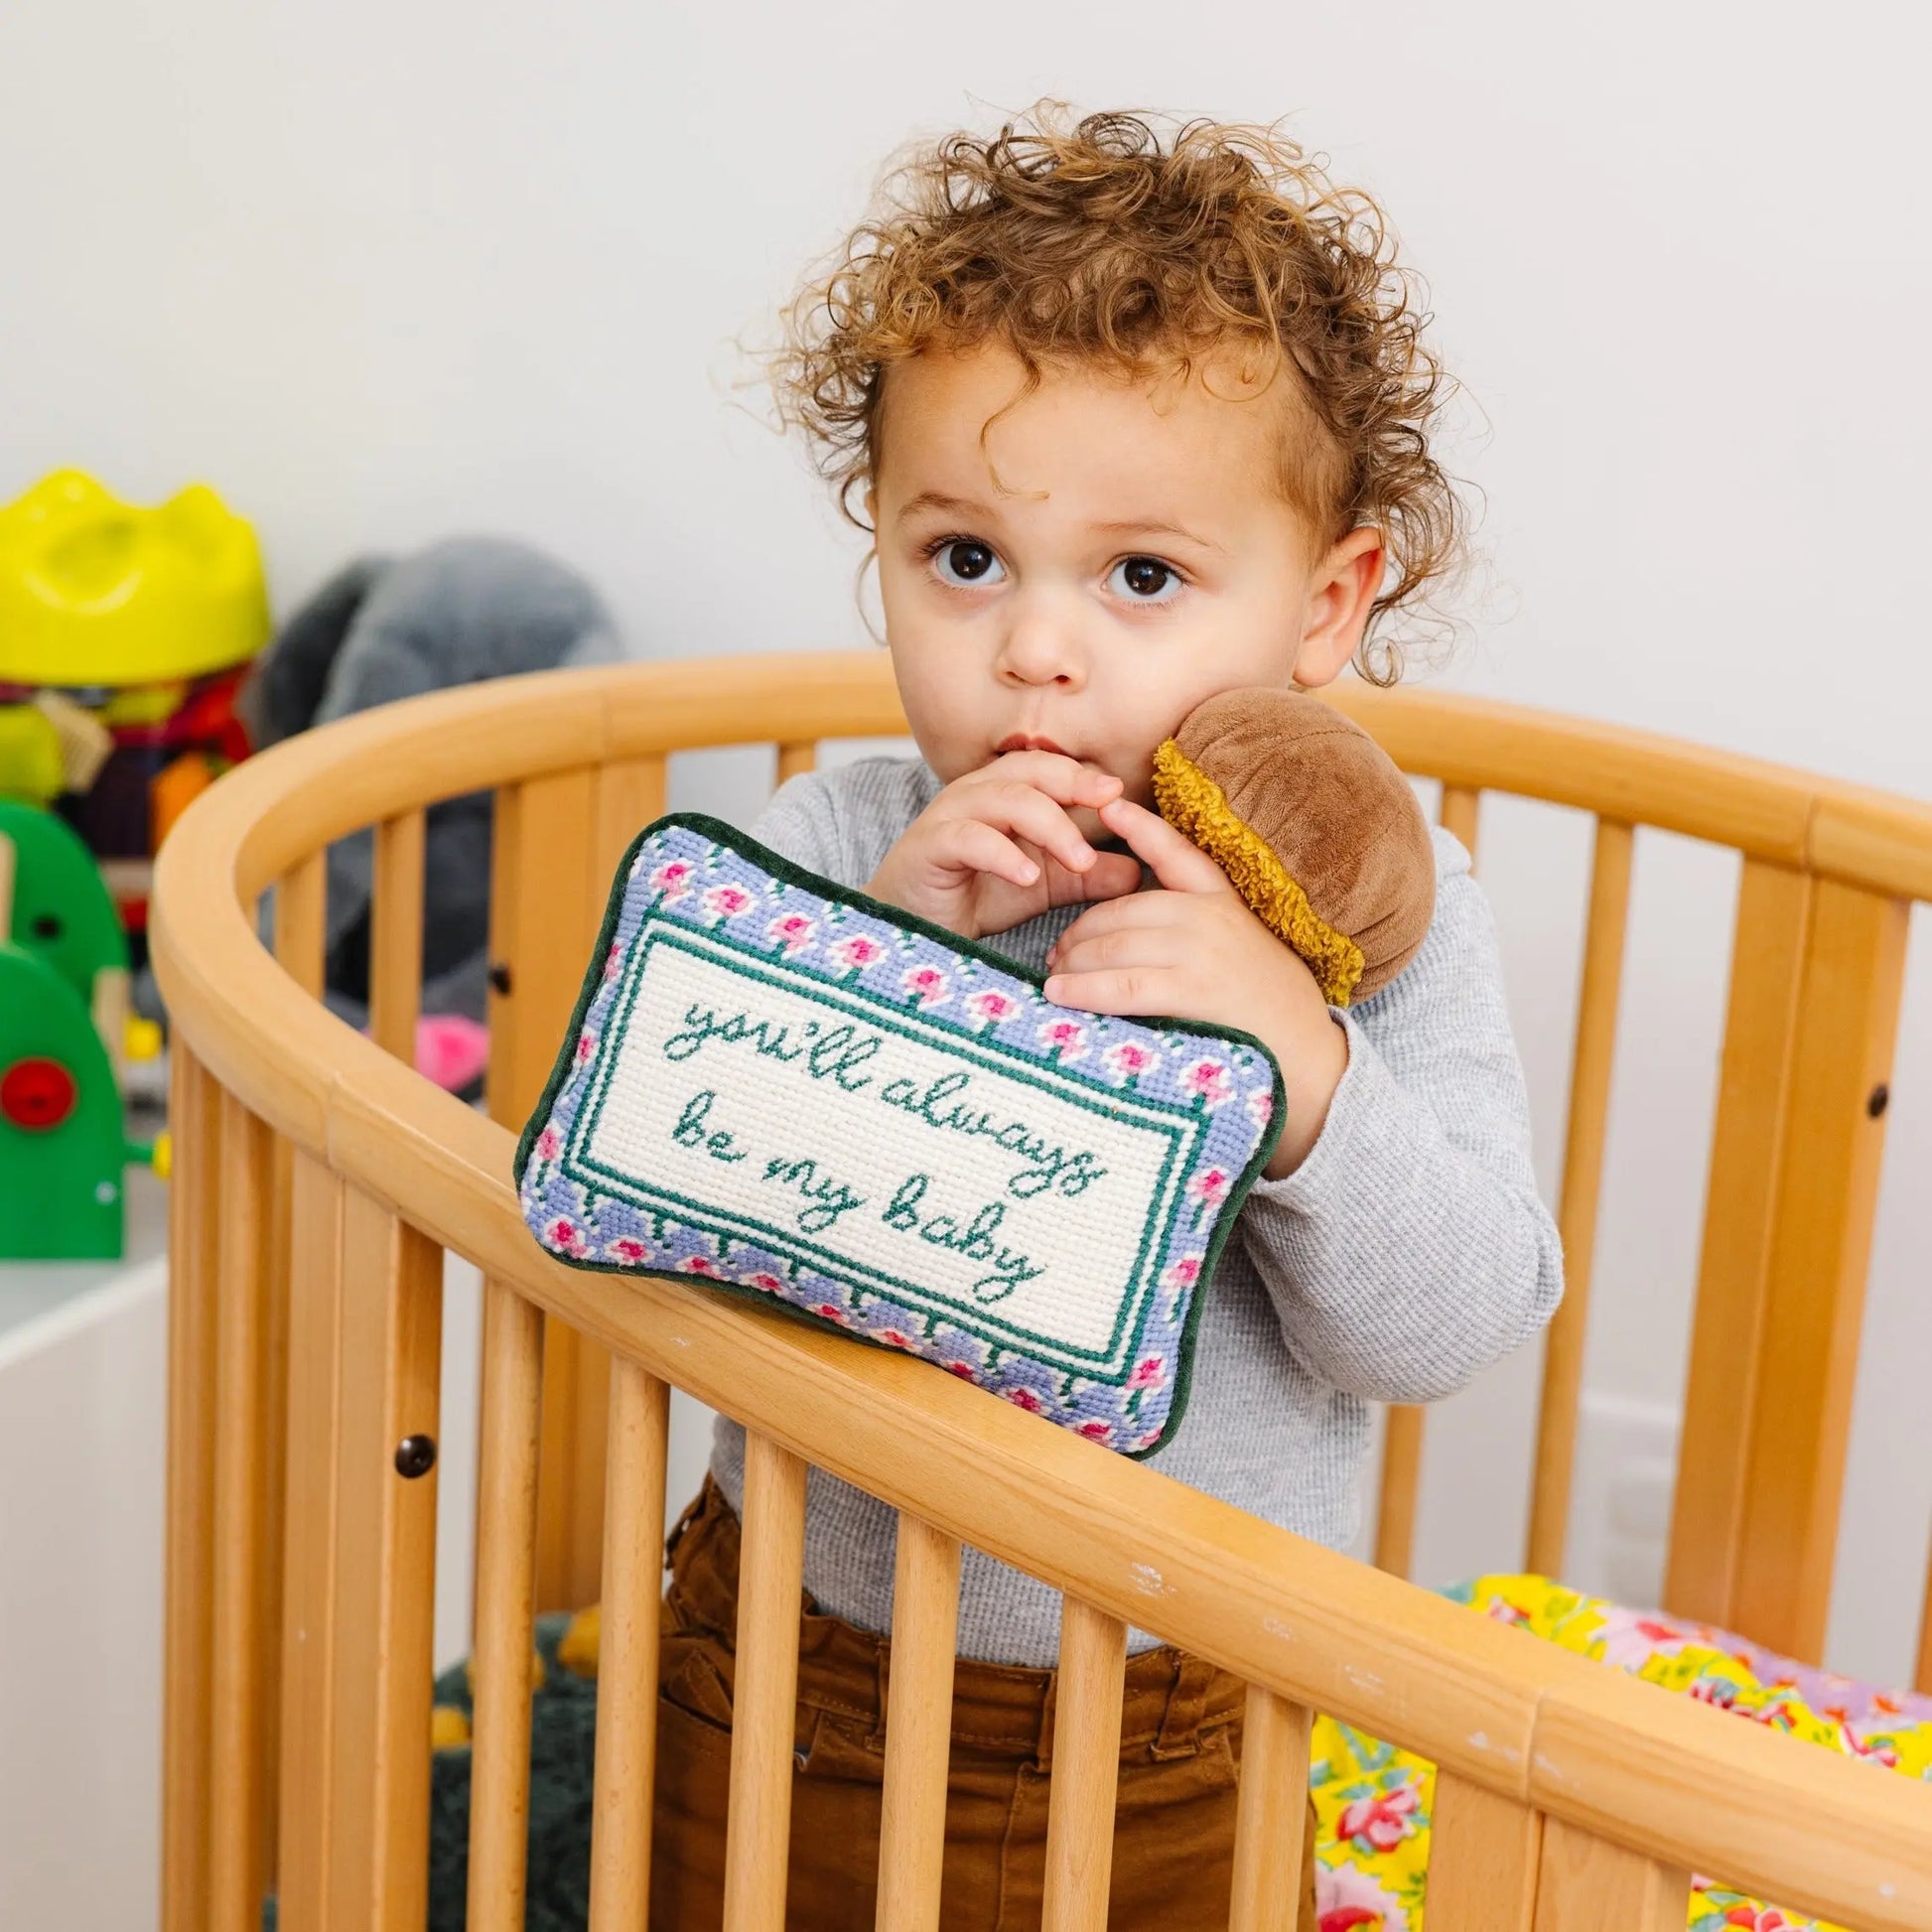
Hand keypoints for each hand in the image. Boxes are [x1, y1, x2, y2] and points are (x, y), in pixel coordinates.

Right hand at [866, 751, 1144, 939]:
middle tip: (1110, 806)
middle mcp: (977, 794)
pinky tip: (1028, 876)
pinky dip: (1002, 853)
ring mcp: (950, 817)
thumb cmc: (975, 896)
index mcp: (1005, 793)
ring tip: (1079, 859)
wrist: (912, 927)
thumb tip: (1141, 870)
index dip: (1084, 775)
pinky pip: (969, 837)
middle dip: (1073, 785)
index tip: (1121, 793)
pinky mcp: (929, 846)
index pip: (1049, 768)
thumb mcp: (1043, 884)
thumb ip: (1086, 876)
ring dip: (1048, 825)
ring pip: (1005, 798)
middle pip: (1030, 770)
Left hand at [1042, 796, 1347, 1176]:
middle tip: (1058, 953)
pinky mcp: (1192, 990)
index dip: (1139, 827)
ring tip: (1054, 977)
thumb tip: (1133, 934)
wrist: (1309, 1056)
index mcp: (1223, 900)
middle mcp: (1209, 916)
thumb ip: (1199, 930)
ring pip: (1114, 945)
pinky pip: (1121, 984)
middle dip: (1081, 932)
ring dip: (1074, 961)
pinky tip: (1059, 993)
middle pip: (1122, 910)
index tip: (1109, 806)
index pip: (1175, 853)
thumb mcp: (1244, 949)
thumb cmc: (1270, 1009)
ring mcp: (1201, 951)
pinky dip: (1083, 988)